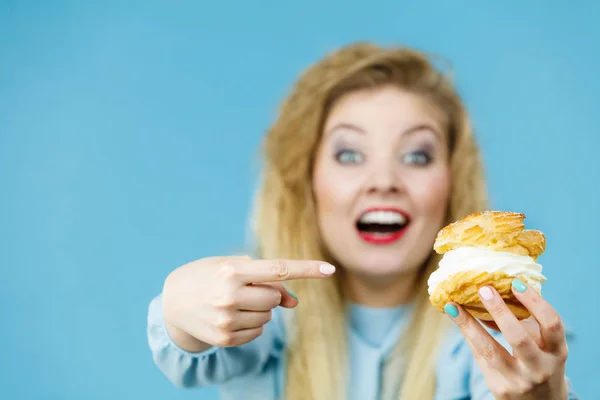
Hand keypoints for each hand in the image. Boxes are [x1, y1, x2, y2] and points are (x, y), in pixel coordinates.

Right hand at [162, 255, 334, 350]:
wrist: (172, 303)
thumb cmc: (207, 277)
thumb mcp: (232, 267)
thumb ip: (266, 279)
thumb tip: (295, 303)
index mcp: (232, 270)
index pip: (278, 269)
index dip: (306, 269)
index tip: (330, 269)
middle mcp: (229, 295)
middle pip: (274, 297)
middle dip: (268, 293)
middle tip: (247, 288)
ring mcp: (227, 319)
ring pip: (268, 316)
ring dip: (260, 309)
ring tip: (234, 302)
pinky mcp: (225, 338)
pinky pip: (258, 332)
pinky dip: (251, 324)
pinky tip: (231, 316)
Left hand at [444, 279, 568, 399]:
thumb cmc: (540, 362)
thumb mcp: (542, 345)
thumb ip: (524, 322)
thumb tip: (494, 290)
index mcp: (557, 352)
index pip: (551, 323)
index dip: (534, 301)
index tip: (515, 282)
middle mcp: (540, 368)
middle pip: (519, 338)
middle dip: (500, 311)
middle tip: (484, 289)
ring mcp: (518, 380)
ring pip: (490, 350)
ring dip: (469, 324)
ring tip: (453, 305)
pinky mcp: (499, 387)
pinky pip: (479, 356)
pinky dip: (467, 334)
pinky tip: (455, 317)